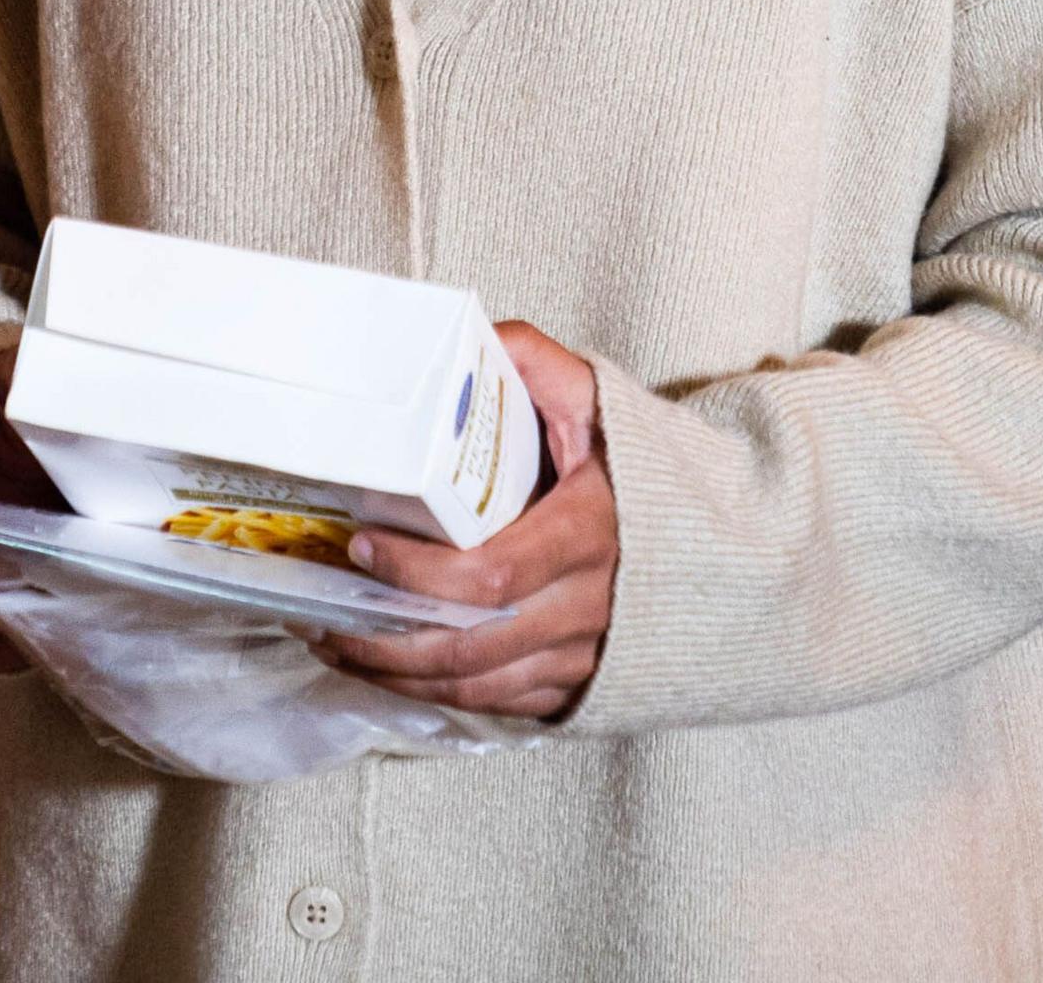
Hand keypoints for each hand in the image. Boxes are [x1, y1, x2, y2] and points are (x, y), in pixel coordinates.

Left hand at [314, 322, 616, 721]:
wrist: (722, 541)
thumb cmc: (643, 467)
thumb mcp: (597, 400)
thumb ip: (536, 364)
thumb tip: (471, 338)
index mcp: (588, 535)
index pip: (489, 576)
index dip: (416, 574)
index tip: (361, 547)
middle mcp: (587, 607)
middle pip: (468, 649)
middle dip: (382, 639)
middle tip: (321, 614)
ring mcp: (584, 655)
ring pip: (474, 687)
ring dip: (395, 676)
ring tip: (337, 644)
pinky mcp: (579, 684)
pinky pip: (498, 705)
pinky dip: (437, 697)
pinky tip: (390, 673)